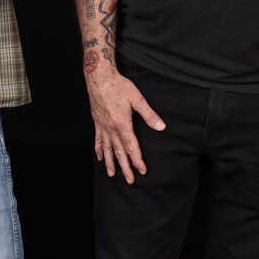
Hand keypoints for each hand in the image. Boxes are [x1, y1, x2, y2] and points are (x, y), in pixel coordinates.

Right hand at [87, 68, 164, 182]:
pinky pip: (98, 140)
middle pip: (119, 152)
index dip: (137, 160)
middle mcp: (111, 128)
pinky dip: (99, 150)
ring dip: (111, 163)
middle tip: (130, 180)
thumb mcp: (137, 99)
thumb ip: (149, 115)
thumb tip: (161, 127)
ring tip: (113, 175)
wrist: (99, 77)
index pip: (132, 147)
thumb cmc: (118, 86)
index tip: (142, 171)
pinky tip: (100, 157)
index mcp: (122, 124)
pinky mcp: (97, 122)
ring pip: (107, 149)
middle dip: (125, 168)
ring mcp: (103, 126)